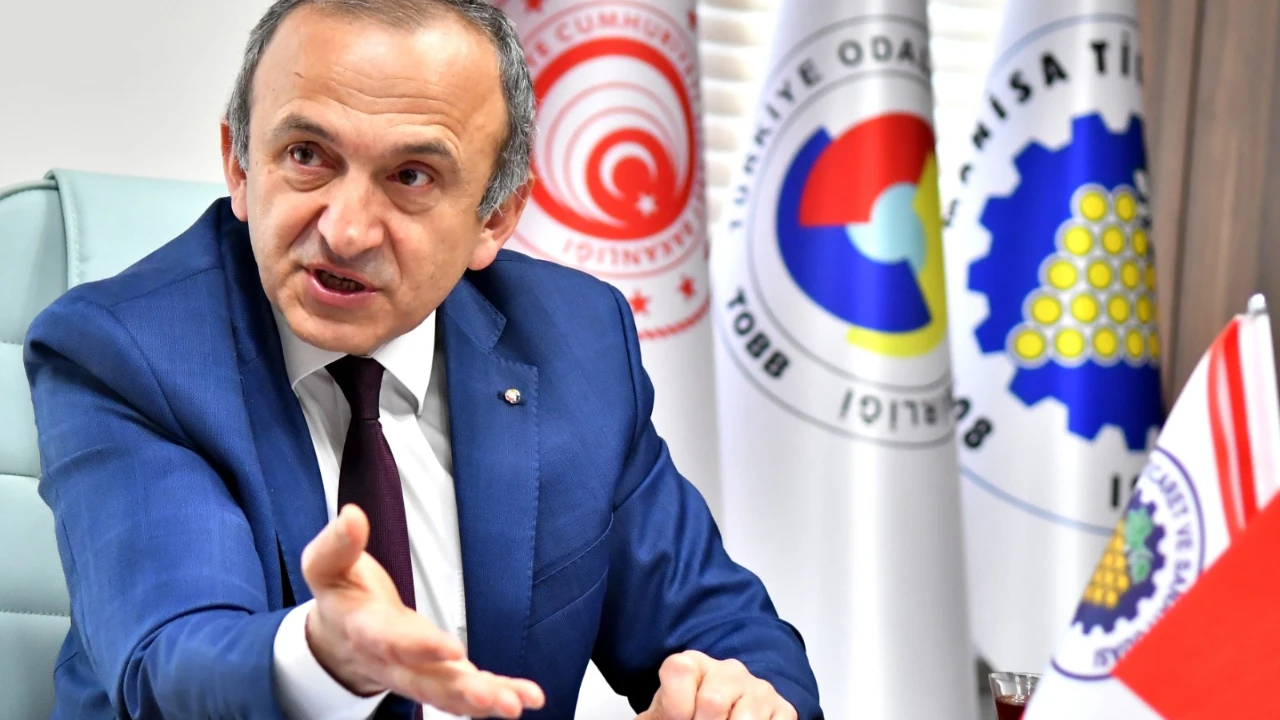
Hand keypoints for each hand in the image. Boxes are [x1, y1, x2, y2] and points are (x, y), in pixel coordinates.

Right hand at [301, 504, 544, 717]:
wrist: (336, 638)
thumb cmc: (341, 595)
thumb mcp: (326, 565)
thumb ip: (337, 545)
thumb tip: (352, 516)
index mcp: (363, 630)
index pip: (390, 640)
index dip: (420, 646)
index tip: (454, 649)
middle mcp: (391, 662)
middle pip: (423, 681)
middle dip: (458, 690)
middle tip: (490, 698)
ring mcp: (416, 674)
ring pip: (447, 694)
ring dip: (483, 701)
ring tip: (516, 704)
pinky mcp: (439, 676)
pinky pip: (465, 691)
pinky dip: (497, 695)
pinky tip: (527, 697)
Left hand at [637, 650, 796, 719]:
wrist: (723, 714)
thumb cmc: (688, 716)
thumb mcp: (664, 713)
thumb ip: (655, 716)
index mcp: (693, 664)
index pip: (679, 671)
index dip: (674, 707)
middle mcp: (729, 670)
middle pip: (713, 701)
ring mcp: (759, 689)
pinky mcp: (784, 709)